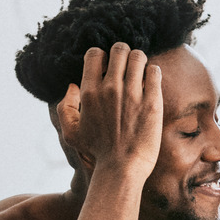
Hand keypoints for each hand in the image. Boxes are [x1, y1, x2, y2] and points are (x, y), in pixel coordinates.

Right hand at [57, 42, 162, 177]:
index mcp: (89, 92)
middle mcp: (110, 88)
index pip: (95, 53)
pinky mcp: (152, 102)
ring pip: (139, 57)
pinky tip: (152, 81)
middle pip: (119, 50)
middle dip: (124, 53)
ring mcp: (132, 94)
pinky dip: (154, 72)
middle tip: (128, 66)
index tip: (109, 67)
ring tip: (141, 72)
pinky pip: (155, 72)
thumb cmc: (97, 154)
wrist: (122, 169)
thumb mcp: (70, 133)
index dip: (103, 56)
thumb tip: (72, 86)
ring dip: (140, 60)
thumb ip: (64, 108)